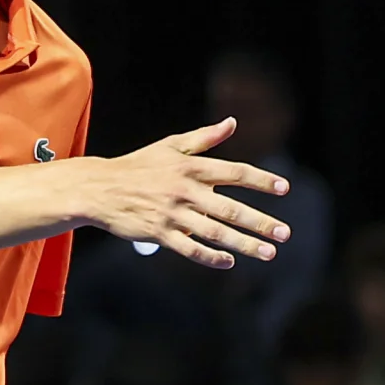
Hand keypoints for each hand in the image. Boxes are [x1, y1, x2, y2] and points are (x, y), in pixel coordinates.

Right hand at [84, 118, 290, 269]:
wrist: (99, 188)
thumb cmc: (139, 166)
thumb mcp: (170, 146)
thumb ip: (204, 138)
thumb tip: (232, 123)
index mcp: (190, 166)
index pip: (234, 172)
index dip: (260, 180)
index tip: (284, 188)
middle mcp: (184, 190)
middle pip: (230, 208)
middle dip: (261, 222)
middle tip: (285, 234)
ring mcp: (172, 213)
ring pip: (215, 232)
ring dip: (245, 244)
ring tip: (269, 253)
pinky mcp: (159, 233)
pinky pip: (190, 249)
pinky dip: (211, 257)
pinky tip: (230, 262)